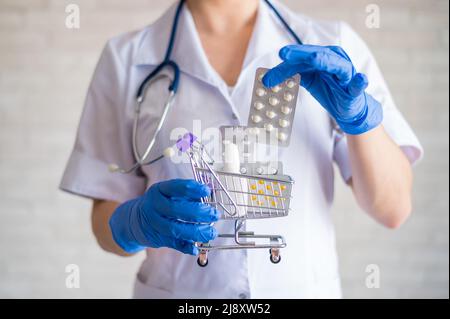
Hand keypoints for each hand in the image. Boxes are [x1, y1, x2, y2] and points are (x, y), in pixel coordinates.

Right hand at [109, 179, 218, 254]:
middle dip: (198, 212)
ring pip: (175, 229)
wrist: (134, 220)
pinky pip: (173, 244)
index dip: (193, 189)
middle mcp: (154, 206)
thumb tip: (210, 194)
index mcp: (159, 190)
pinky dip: (186, 247)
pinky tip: (196, 248)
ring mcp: (154, 223)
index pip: (176, 187)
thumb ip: (187, 195)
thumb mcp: (169, 193)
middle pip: (176, 209)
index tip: (207, 191)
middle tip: (214, 214)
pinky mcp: (157, 238)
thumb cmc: (160, 203)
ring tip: (211, 233)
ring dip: (196, 232)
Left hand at [262, 45, 382, 134]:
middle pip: (316, 55)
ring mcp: (346, 73)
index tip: (275, 62)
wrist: (347, 107)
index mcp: (323, 56)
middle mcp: (335, 60)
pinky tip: (360, 79)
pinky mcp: (354, 89)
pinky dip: (359, 82)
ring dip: (325, 61)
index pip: (303, 56)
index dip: (288, 60)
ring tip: (314, 59)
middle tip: (284, 54)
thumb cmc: (327, 89)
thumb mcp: (306, 80)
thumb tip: (266, 80)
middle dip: (300, 54)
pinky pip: (357, 85)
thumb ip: (289, 75)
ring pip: (336, 65)